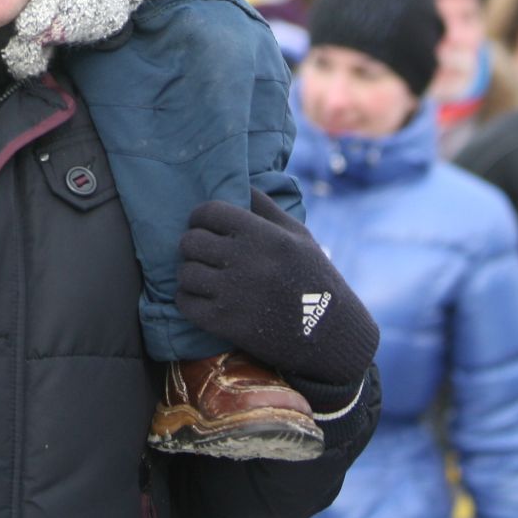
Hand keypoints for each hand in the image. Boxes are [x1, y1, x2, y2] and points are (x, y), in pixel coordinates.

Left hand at [174, 189, 378, 389]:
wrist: (332, 334)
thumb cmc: (315, 278)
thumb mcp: (299, 236)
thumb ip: (267, 208)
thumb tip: (241, 183)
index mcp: (264, 235)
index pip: (210, 211)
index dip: (201, 216)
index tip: (203, 225)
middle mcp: (246, 261)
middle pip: (191, 241)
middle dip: (193, 245)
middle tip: (203, 253)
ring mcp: (234, 294)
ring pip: (186, 273)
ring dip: (190, 274)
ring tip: (202, 276)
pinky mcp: (226, 324)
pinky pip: (185, 304)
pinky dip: (188, 300)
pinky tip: (201, 299)